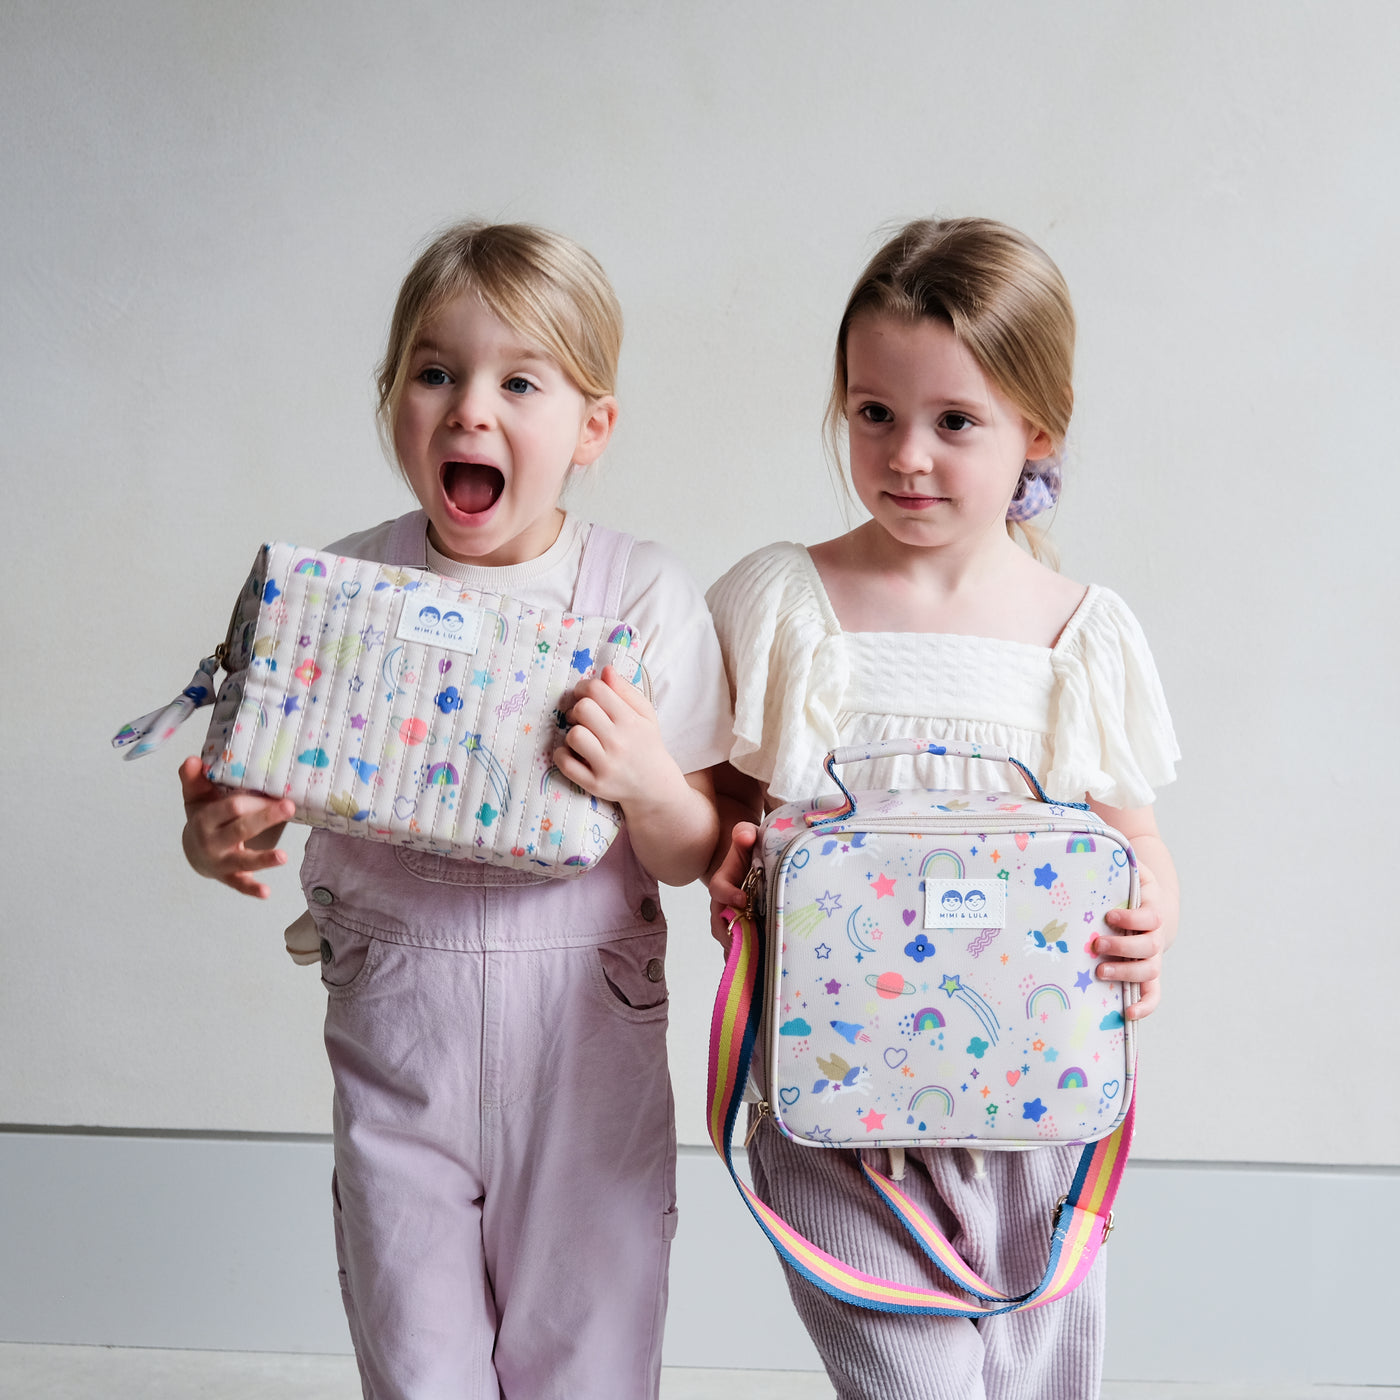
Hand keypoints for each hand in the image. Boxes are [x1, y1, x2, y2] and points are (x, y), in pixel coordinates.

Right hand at [178, 755, 292, 898]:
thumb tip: (193, 759)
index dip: (252, 801)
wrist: (193, 852)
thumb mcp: (196, 797)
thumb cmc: (203, 818)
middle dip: (265, 818)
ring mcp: (220, 861)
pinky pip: (240, 884)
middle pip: (241, 829)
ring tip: (283, 857)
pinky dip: (252, 889)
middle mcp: (212, 841)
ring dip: (263, 859)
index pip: (230, 808)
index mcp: (205, 819)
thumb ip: (194, 778)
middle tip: (288, 806)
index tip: (275, 792)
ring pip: (243, 860)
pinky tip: (266, 892)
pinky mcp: (229, 877)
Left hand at [553, 666, 679, 804]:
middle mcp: (618, 742)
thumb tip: (605, 670)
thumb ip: (625, 691)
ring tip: (582, 737)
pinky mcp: (594, 784)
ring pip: (573, 735)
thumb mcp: (645, 714)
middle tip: (583, 717)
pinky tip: (573, 753)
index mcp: (630, 720)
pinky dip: (563, 756)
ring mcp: (606, 765)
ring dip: (572, 733)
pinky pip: (565, 763)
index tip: (584, 695)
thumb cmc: (646, 744)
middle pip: (582, 709)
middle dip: (577, 709)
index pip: (596, 690)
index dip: (583, 687)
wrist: (655, 786)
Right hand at [707, 821, 758, 952]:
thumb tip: (745, 836)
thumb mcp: (748, 837)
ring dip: (741, 950)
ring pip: (731, 940)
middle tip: (746, 943)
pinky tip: (764, 967)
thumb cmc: (750, 850)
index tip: (743, 899)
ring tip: (755, 961)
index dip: (728, 895)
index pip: (719, 889)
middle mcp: (725, 904)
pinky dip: (750, 959)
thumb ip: (744, 834)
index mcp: (724, 881)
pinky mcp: (748, 930)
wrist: (756, 862)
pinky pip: (744, 948)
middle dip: (731, 935)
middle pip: (720, 924)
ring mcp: (735, 919)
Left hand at [1095, 860, 1166, 1018]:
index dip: (1132, 918)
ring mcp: (1152, 957)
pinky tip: (1128, 1014)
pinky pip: (1153, 993)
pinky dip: (1145, 1005)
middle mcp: (1155, 935)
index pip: (1149, 916)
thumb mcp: (1130, 871)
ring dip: (1125, 973)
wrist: (1155, 903)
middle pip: (1149, 946)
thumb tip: (1088, 851)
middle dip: (1123, 947)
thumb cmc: (1133, 887)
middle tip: (1097, 944)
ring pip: (1149, 970)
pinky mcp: (1147, 973)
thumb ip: (1117, 865)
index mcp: (1152, 909)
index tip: (1110, 915)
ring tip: (1100, 970)